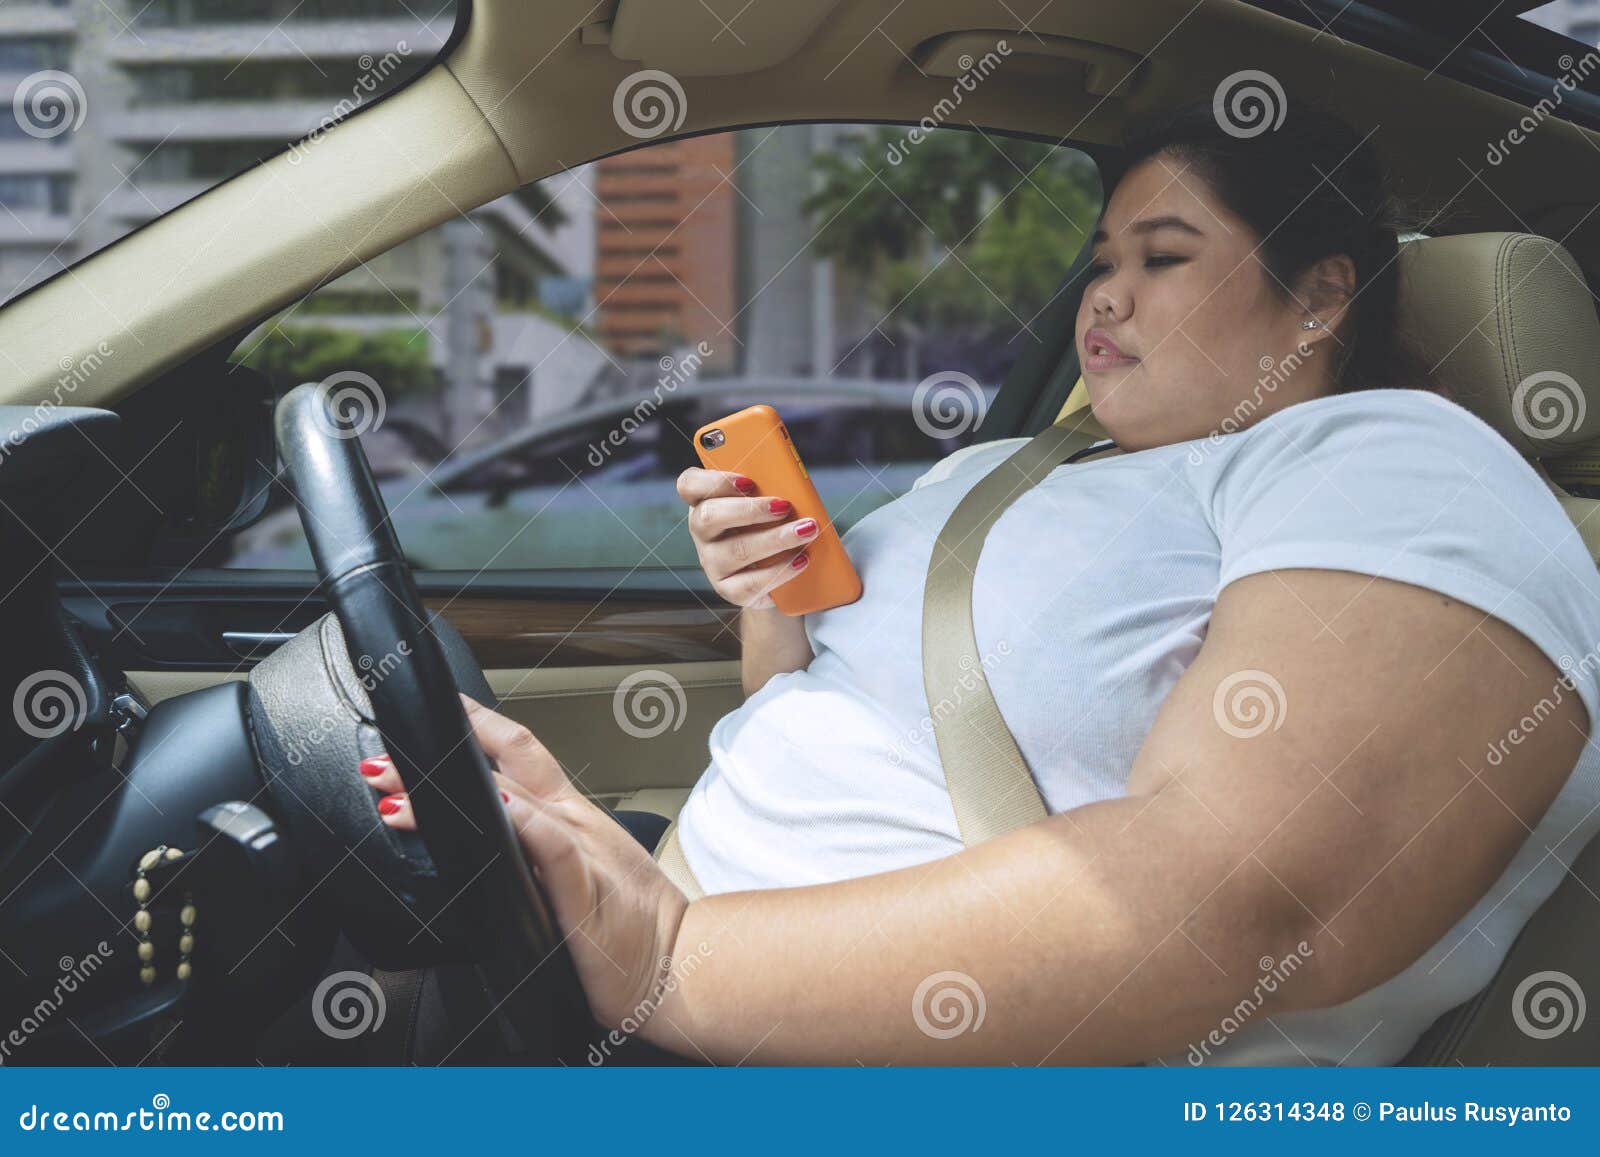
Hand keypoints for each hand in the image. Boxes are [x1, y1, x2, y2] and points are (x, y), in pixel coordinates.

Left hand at [358, 695, 690, 1037]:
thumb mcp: (579, 871)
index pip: (520, 752)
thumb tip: (490, 832)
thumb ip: (535, 846)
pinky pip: (556, 850)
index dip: (477, 724)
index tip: (435, 709)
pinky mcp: (584, 895)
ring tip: (403, 797)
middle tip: (385, 762)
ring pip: (516, 805)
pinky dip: (527, 825)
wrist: (676, 964)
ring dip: (453, 798)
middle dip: (441, 761)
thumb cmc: (631, 924)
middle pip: (504, 769)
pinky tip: (498, 810)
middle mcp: (575, 823)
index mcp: (571, 816)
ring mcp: (582, 854)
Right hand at [676, 466, 819, 608]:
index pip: (689, 485)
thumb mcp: (766, 501)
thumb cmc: (770, 524)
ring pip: (736, 550)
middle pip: (709, 516)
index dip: (715, 481)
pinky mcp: (728, 589)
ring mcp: (712, 562)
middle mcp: (702, 531)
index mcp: (705, 500)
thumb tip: (795, 486)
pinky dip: (780, 570)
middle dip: (751, 509)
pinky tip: (801, 560)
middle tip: (784, 506)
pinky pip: (751, 583)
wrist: (776, 573)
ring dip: (775, 539)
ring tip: (806, 531)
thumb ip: (771, 489)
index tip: (748, 481)